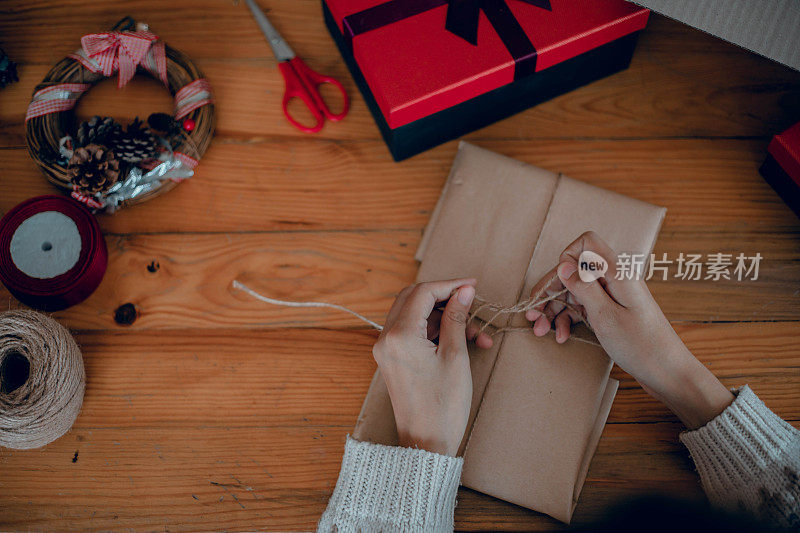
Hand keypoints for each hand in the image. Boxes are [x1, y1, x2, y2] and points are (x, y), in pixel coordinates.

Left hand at [372, 279, 489, 455]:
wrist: (426, 443)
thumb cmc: (443, 405)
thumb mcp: (456, 357)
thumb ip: (457, 318)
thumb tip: (464, 291)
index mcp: (400, 335)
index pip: (424, 292)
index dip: (451, 285)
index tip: (473, 285)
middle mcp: (387, 338)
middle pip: (414, 298)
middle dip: (445, 297)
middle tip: (471, 302)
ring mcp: (387, 349)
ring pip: (415, 315)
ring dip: (444, 317)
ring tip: (476, 334)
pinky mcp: (393, 359)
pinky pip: (412, 332)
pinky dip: (436, 331)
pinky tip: (462, 342)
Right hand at [525, 231, 732, 428]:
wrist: (668, 373)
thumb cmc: (642, 346)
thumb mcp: (606, 316)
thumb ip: (583, 287)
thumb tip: (563, 264)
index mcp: (618, 272)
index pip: (586, 243)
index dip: (566, 260)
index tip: (554, 286)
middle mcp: (615, 279)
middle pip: (574, 270)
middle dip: (551, 291)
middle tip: (533, 314)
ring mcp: (613, 295)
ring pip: (575, 290)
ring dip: (555, 308)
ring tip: (541, 330)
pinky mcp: (611, 310)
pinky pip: (583, 306)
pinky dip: (568, 318)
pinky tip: (561, 334)